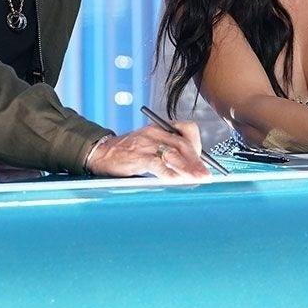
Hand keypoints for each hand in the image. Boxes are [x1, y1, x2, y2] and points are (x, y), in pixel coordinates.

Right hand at [87, 122, 210, 178]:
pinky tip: (175, 180)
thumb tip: (191, 166)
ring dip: (188, 168)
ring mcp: (146, 144)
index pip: (187, 129)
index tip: (203, 161)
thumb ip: (168, 150)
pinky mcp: (137, 157)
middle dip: (197, 161)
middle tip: (206, 175)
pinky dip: (168, 173)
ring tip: (197, 179)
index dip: (198, 144)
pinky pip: (156, 164)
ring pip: (173, 154)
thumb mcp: (151, 144)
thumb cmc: (128, 152)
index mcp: (160, 127)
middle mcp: (155, 132)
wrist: (101, 152)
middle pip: (183, 144)